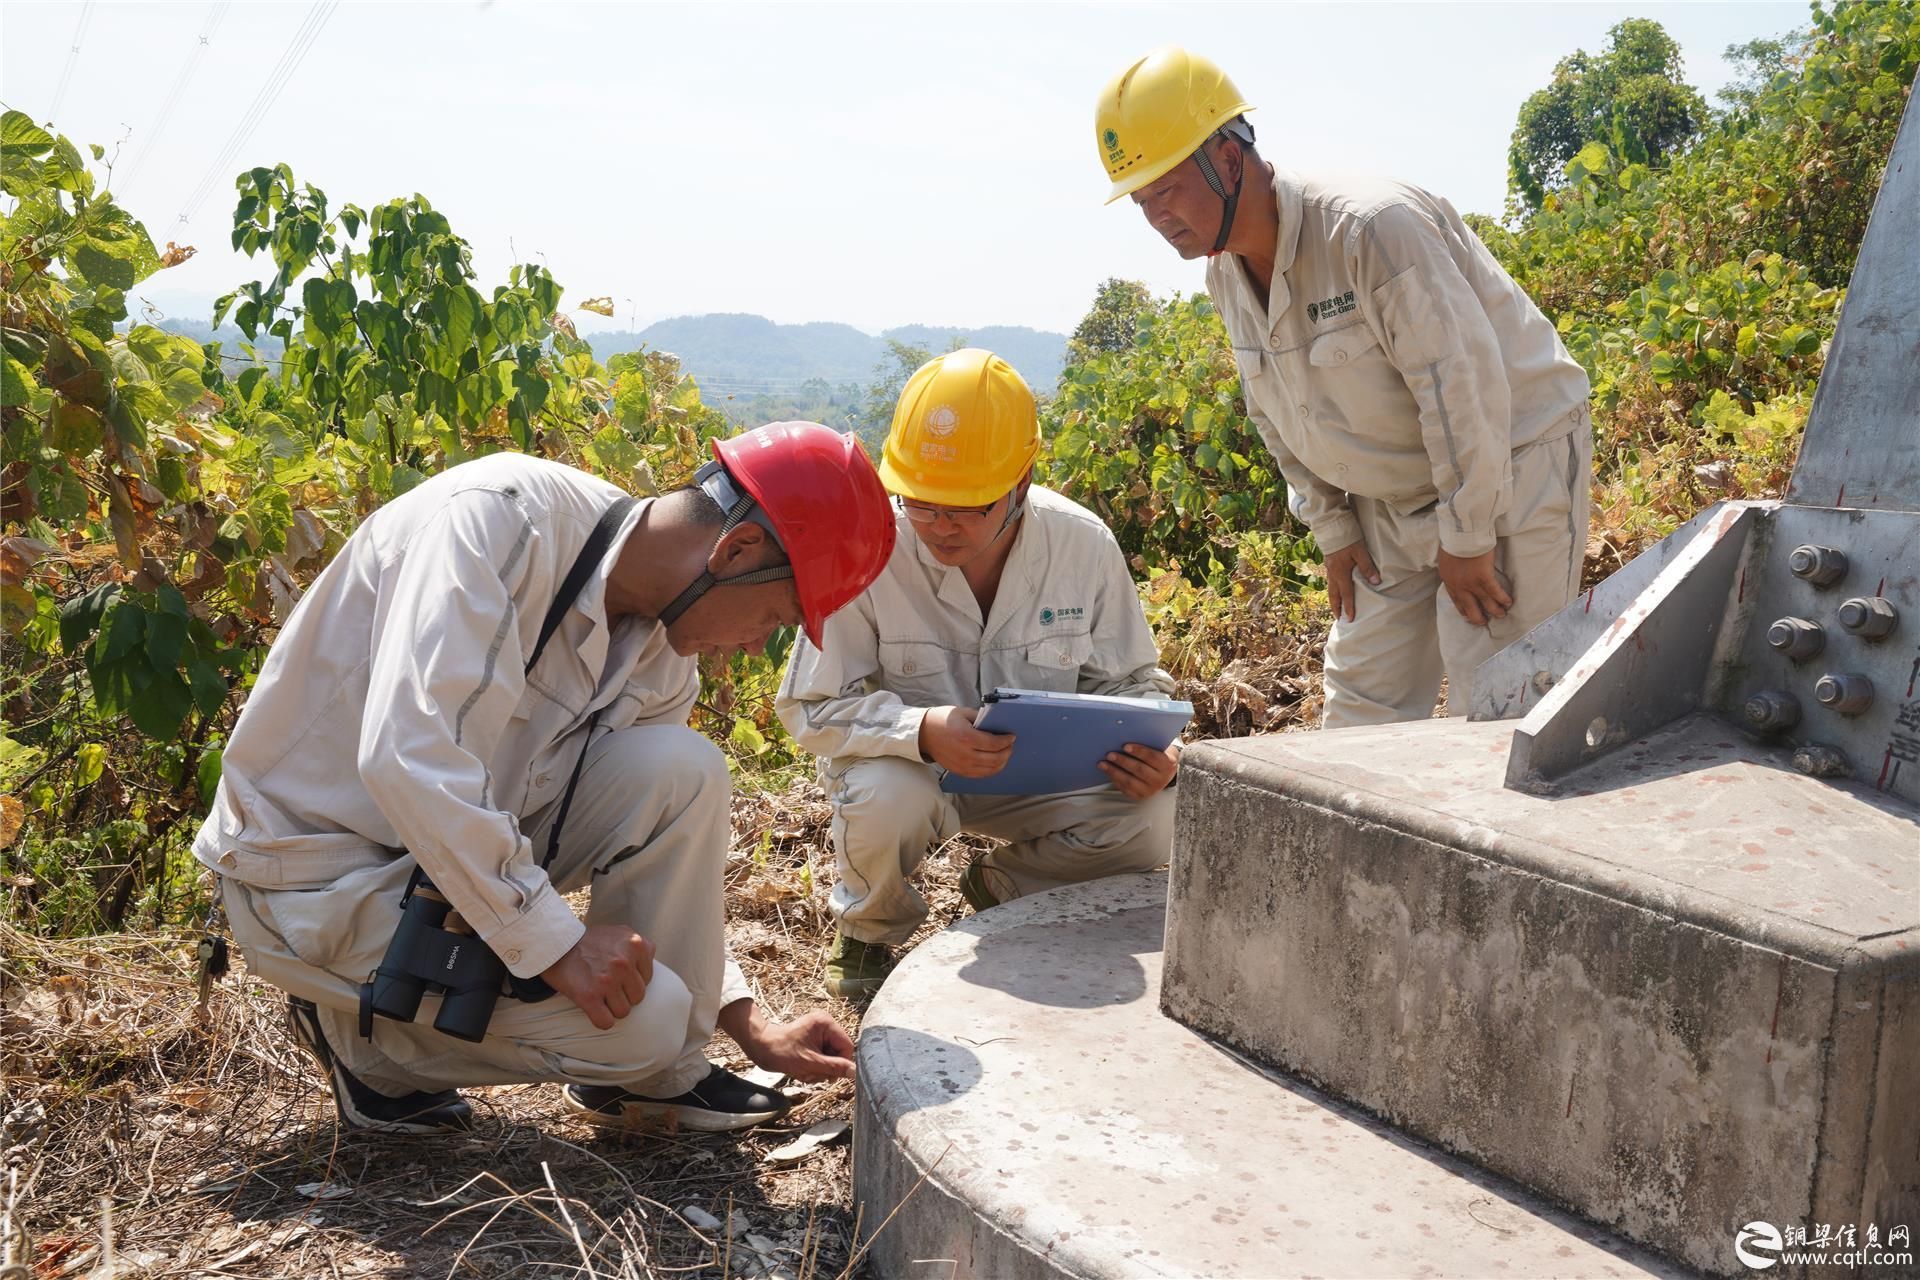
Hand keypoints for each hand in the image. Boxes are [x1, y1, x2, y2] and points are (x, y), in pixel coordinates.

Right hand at [541, 924, 654, 1030]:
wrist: (555, 944)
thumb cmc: (589, 941)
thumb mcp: (620, 933)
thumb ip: (639, 945)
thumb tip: (650, 958)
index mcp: (635, 945)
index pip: (647, 978)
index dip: (632, 981)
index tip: (618, 977)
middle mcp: (624, 963)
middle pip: (638, 997)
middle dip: (624, 996)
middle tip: (608, 988)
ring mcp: (607, 981)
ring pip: (623, 1012)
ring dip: (612, 1008)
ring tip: (600, 996)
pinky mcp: (589, 996)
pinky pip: (606, 1022)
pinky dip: (601, 1020)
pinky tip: (594, 1009)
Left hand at [719, 1000, 856, 1081]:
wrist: (760, 1047)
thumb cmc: (781, 1052)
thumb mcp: (810, 1062)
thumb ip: (834, 1067)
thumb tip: (855, 1072)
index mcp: (826, 1023)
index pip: (847, 1046)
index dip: (841, 1063)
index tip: (829, 1074)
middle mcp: (825, 1024)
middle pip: (839, 1052)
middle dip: (826, 1067)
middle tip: (811, 1072)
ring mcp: (819, 1032)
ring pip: (830, 1057)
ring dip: (819, 1069)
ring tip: (804, 1070)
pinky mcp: (814, 1039)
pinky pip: (822, 1057)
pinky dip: (814, 1067)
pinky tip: (802, 1068)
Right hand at [918, 705, 1014, 777]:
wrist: (923, 734)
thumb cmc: (942, 720)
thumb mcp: (963, 713)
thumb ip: (981, 719)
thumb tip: (998, 725)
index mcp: (967, 737)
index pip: (994, 744)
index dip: (1006, 741)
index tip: (1012, 736)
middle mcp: (965, 754)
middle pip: (996, 759)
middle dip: (1007, 752)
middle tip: (1010, 745)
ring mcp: (962, 765)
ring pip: (990, 770)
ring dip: (1001, 762)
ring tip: (1004, 754)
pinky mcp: (959, 771)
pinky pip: (980, 775)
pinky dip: (991, 770)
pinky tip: (994, 763)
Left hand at [1100, 741, 1179, 799]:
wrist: (1164, 773)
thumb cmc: (1158, 756)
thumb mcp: (1159, 749)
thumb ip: (1149, 743)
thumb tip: (1127, 734)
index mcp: (1167, 765)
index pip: (1152, 757)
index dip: (1139, 751)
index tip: (1125, 746)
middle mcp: (1160, 780)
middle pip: (1139, 770)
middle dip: (1123, 761)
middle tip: (1109, 754)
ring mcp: (1150, 790)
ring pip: (1130, 781)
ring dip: (1114, 772)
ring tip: (1103, 763)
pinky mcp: (1140, 796)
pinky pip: (1125, 789)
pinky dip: (1114, 779)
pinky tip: (1107, 772)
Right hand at [1325, 539, 1380, 621]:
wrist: (1332, 527)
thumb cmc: (1347, 539)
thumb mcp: (1360, 552)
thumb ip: (1368, 567)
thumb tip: (1376, 582)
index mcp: (1341, 573)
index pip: (1347, 594)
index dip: (1349, 607)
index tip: (1350, 619)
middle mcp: (1333, 574)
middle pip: (1334, 596)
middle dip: (1337, 608)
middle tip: (1339, 619)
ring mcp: (1329, 569)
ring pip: (1330, 589)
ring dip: (1333, 600)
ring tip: (1336, 608)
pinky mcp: (1329, 564)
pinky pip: (1330, 582)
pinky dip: (1332, 590)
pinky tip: (1336, 590)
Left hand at [1437, 548, 1511, 626]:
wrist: (1462, 534)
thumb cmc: (1454, 541)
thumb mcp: (1446, 559)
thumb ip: (1452, 570)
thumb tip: (1456, 573)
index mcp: (1449, 581)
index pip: (1456, 601)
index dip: (1464, 611)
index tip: (1468, 616)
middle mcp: (1459, 587)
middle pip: (1470, 609)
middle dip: (1478, 617)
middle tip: (1484, 622)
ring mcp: (1472, 584)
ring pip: (1486, 604)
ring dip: (1495, 611)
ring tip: (1501, 614)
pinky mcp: (1484, 578)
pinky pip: (1496, 593)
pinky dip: (1503, 599)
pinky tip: (1508, 602)